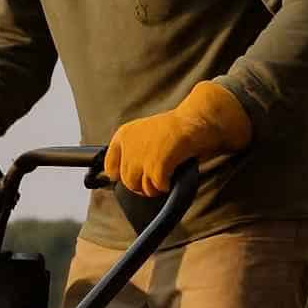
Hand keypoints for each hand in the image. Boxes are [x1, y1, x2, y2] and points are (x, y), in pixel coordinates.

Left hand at [105, 81, 252, 196]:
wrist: (197, 119)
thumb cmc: (175, 130)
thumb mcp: (145, 136)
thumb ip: (132, 153)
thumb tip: (123, 180)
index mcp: (124, 135)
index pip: (110, 167)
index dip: (121, 177)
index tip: (134, 178)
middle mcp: (129, 145)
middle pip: (127, 181)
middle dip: (142, 185)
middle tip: (156, 180)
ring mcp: (141, 155)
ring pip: (140, 187)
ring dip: (154, 188)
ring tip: (165, 179)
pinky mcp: (156, 164)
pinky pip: (157, 186)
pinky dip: (166, 186)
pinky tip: (173, 178)